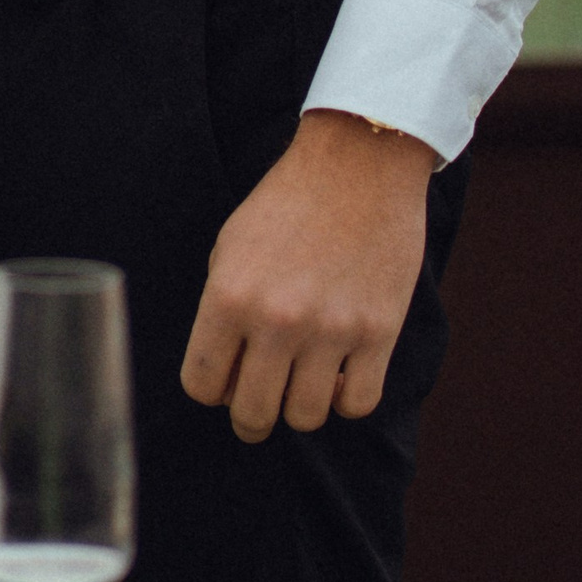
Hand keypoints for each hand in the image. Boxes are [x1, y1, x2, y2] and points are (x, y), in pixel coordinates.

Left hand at [181, 110, 436, 439]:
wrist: (358, 163)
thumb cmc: (288, 203)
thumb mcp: (231, 247)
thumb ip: (223, 311)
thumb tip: (224, 374)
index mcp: (229, 296)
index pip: (202, 385)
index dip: (213, 389)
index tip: (227, 379)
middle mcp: (277, 320)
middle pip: (252, 414)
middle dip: (251, 415)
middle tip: (262, 401)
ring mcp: (331, 330)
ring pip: (305, 417)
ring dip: (301, 405)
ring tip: (304, 378)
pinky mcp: (379, 333)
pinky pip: (358, 404)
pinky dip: (346, 398)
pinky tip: (341, 371)